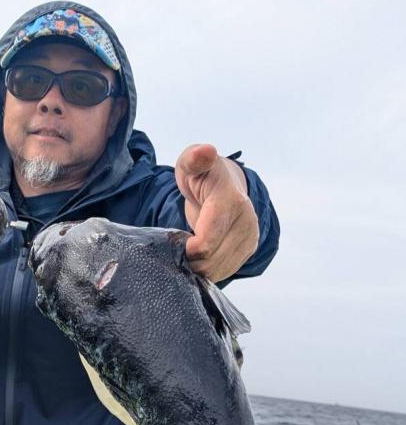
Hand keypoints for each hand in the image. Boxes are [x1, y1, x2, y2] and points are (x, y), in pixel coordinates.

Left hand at [176, 144, 258, 282]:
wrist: (225, 185)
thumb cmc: (202, 175)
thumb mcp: (191, 163)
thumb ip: (194, 158)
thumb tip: (206, 152)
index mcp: (232, 202)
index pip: (206, 243)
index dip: (185, 249)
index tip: (174, 239)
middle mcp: (247, 222)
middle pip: (211, 261)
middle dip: (189, 260)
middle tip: (176, 247)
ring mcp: (250, 238)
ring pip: (218, 270)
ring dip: (197, 267)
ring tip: (186, 250)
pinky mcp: (249, 250)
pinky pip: (224, 272)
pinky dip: (207, 270)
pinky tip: (198, 257)